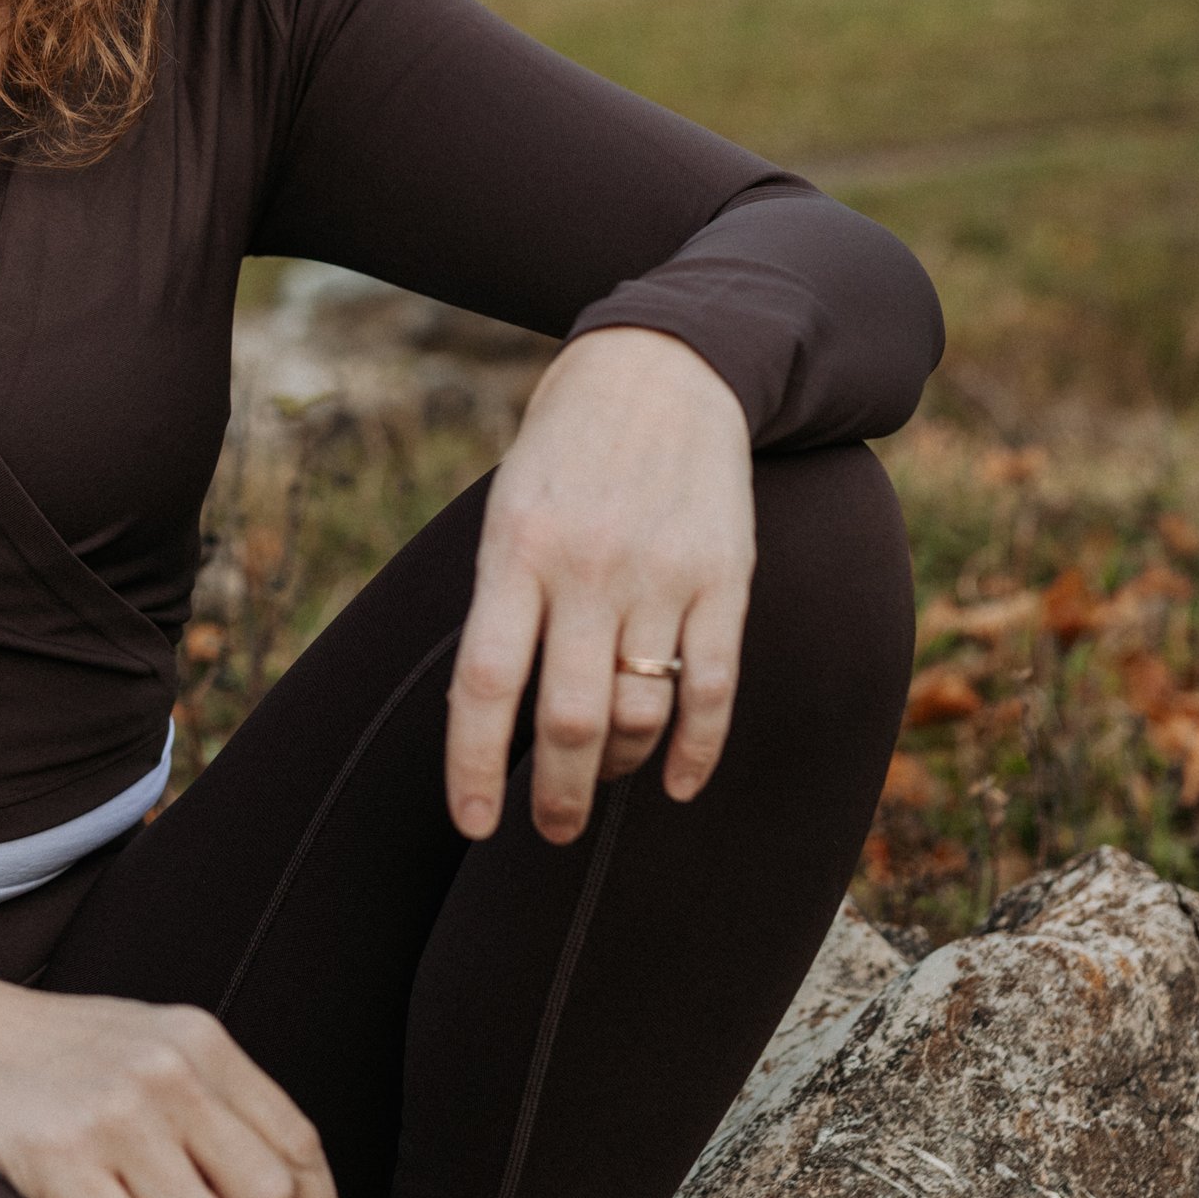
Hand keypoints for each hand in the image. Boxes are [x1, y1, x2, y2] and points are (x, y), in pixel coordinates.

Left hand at [446, 325, 753, 847]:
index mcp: (515, 551)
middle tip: (551, 828)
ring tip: (605, 777)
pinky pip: (714, 688)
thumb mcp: (508, 509)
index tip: (475, 824)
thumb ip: (504, 603)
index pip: (484, 684)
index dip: (474, 767)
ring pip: (641, 712)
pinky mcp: (724, 577)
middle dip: (559, 795)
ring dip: (619, 768)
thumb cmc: (565, 452)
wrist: (662, 369)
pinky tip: (676, 782)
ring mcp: (661, 574)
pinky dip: (696, 751)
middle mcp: (587, 568)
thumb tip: (498, 721)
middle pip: (570, 719)